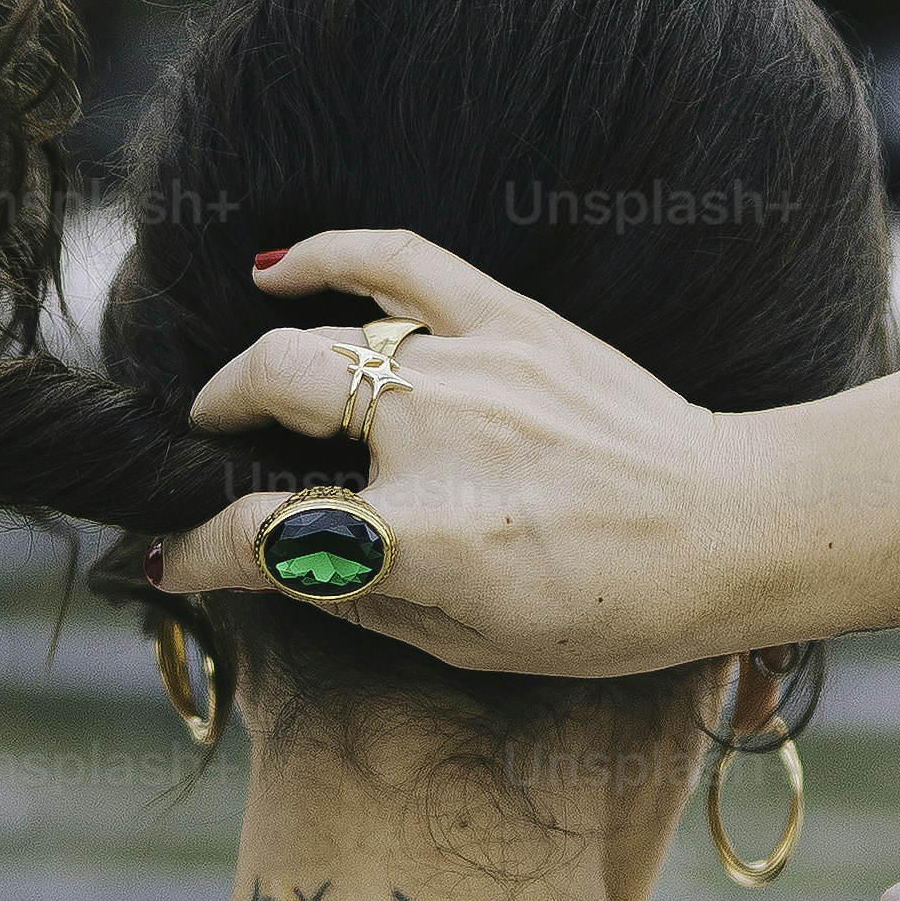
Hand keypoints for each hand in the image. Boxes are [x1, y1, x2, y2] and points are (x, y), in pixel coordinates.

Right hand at [144, 228, 757, 677]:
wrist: (728, 527)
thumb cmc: (611, 608)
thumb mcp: (473, 644)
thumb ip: (360, 599)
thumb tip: (270, 566)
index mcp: (426, 538)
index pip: (264, 534)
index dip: (197, 550)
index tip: (171, 558)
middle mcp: (438, 438)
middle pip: (273, 391)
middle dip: (217, 424)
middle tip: (210, 453)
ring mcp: (475, 368)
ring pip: (322, 335)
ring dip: (262, 360)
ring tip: (244, 390)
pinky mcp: (514, 321)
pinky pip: (398, 263)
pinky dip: (328, 256)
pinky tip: (279, 272)